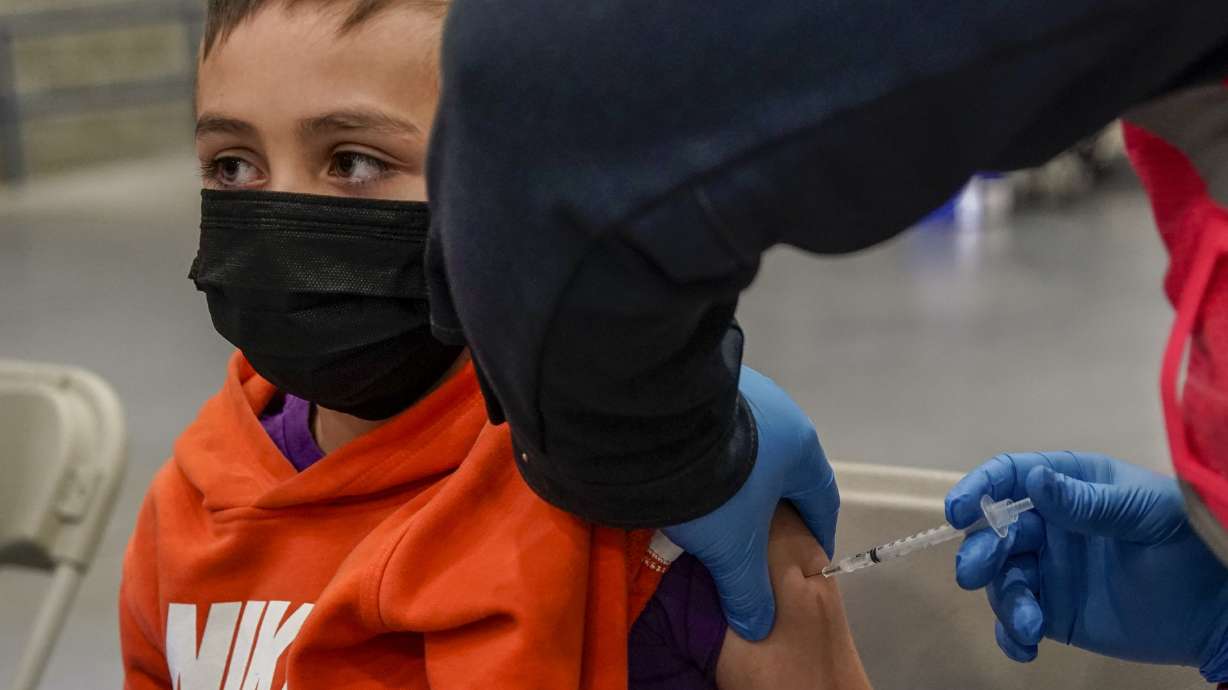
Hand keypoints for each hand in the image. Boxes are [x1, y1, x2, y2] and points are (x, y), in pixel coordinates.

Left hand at [664, 367, 838, 640]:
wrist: (656, 422)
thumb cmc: (715, 485)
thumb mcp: (732, 547)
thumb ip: (748, 588)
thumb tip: (757, 624)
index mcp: (801, 445)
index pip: (821, 495)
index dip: (817, 529)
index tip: (810, 552)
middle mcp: (778, 411)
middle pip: (782, 469)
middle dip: (770, 504)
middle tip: (755, 534)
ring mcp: (739, 391)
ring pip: (745, 447)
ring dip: (734, 477)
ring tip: (715, 506)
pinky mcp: (702, 386)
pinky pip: (712, 429)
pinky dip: (707, 456)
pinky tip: (688, 474)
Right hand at [945, 451, 1227, 680]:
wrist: (1221, 609)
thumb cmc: (1190, 542)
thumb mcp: (1144, 513)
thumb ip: (1088, 501)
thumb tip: (1034, 481)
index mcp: (1069, 485)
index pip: (1010, 477)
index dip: (978, 489)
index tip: (958, 512)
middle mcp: (1050, 525)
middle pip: (994, 532)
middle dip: (980, 553)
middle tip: (974, 575)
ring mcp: (1049, 570)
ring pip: (1002, 580)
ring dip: (1006, 602)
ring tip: (1031, 625)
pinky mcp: (1056, 613)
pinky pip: (1017, 621)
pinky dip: (1011, 635)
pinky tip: (1026, 648)